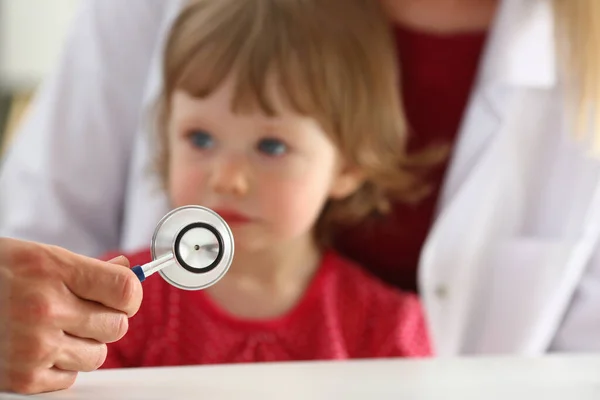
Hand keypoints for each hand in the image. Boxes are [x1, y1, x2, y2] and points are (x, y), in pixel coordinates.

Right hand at [0, 238, 141, 393]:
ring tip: (57, 328)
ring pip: (98, 356)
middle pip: (117, 326)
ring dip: (85, 345)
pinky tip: (39, 346)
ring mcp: (33, 346)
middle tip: (84, 311)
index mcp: (52, 270)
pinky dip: (61, 366)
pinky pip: (70, 378)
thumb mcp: (40, 257)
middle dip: (106, 319)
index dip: (130, 295)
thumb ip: (87, 267)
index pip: (125, 291)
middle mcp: (44, 308)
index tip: (122, 296)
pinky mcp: (23, 378)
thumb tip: (127, 270)